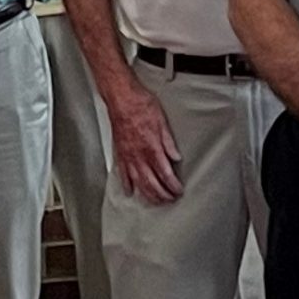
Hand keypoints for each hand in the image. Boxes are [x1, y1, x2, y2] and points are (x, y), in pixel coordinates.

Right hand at [105, 86, 183, 205]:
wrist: (121, 97)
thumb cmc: (140, 104)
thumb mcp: (162, 120)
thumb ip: (168, 142)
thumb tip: (176, 157)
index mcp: (152, 147)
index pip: (165, 174)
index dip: (172, 186)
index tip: (178, 191)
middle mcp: (139, 155)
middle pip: (152, 183)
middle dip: (162, 195)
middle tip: (170, 199)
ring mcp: (128, 156)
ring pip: (138, 182)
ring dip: (148, 194)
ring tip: (155, 201)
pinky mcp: (120, 153)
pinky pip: (122, 173)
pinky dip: (127, 184)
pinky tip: (130, 191)